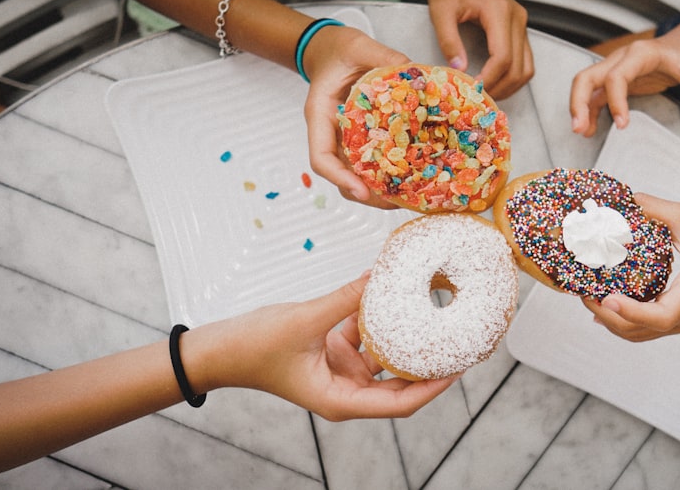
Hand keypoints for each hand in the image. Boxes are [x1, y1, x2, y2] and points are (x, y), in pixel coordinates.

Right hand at [215, 273, 457, 420]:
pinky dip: (379, 318)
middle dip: (429, 364)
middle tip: (460, 341)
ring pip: (385, 356)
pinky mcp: (334, 351)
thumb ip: (346, 299)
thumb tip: (381, 276)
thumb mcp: (305, 320)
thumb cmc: (253, 349)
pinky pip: (366, 335)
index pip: (401, 403)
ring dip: (406, 337)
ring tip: (437, 315)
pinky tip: (396, 295)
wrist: (219, 350)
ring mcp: (341, 370)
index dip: (433, 387)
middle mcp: (347, 390)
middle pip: (401, 384)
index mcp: (342, 400)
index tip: (459, 368)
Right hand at [301, 25, 408, 207]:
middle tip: (396, 202)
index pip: (321, 157)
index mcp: (320, 114)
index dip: (340, 178)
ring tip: (407, 196)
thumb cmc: (339, 49)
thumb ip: (385, 58)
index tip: (362, 191)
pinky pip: (370, 161)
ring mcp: (344, 138)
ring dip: (378, 189)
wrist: (331, 49)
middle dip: (366, 194)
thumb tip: (416, 73)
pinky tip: (411, 176)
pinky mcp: (360, 137)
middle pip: (340, 176)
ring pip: (355, 174)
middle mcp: (330, 132)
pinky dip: (387, 172)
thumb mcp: (360, 46)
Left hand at [427, 0, 533, 99]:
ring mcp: (523, 26)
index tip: (472, 90)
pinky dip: (512, 78)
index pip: (502, 57)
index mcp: (499, 12)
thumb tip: (460, 69)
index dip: (490, 79)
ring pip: (526, 69)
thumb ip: (448, 39)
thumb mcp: (441, 9)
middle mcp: (518, 19)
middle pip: (518, 68)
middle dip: (499, 88)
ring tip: (486, 95)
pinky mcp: (521, 31)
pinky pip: (525, 62)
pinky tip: (494, 83)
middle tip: (478, 99)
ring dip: (509, 87)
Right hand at [569, 31, 679, 136]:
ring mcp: (613, 69)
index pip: (617, 75)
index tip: (622, 124)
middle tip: (579, 128)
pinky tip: (590, 130)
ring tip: (581, 132)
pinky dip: (588, 111)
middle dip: (579, 102)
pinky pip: (594, 95)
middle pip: (587, 77)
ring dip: (578, 108)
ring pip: (584, 85)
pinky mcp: (613, 81)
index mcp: (639, 54)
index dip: (616, 100)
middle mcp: (619, 59)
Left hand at [582, 193, 679, 341]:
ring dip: (610, 320)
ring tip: (587, 296)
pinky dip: (620, 320)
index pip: (662, 316)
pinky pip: (643, 330)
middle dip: (607, 315)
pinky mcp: (675, 321)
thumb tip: (620, 200)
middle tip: (583, 292)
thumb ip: (655, 209)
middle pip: (641, 330)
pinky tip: (602, 306)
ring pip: (639, 335)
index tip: (606, 297)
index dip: (631, 312)